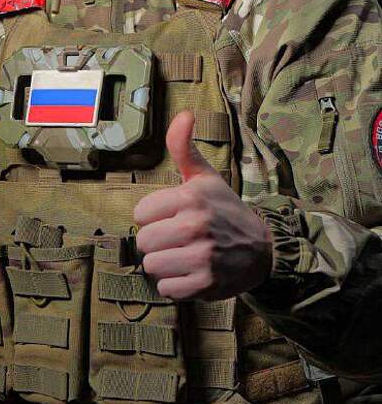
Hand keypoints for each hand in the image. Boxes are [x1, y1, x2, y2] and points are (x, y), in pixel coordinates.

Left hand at [134, 110, 272, 299]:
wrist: (262, 249)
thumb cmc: (224, 209)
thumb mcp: (204, 177)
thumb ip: (183, 147)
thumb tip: (184, 114)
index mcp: (190, 197)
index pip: (140, 213)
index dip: (153, 217)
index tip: (172, 216)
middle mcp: (195, 225)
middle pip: (143, 242)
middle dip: (157, 243)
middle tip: (178, 239)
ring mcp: (201, 256)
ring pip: (152, 266)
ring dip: (165, 265)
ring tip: (184, 256)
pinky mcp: (206, 284)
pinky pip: (166, 289)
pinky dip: (175, 286)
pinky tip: (191, 274)